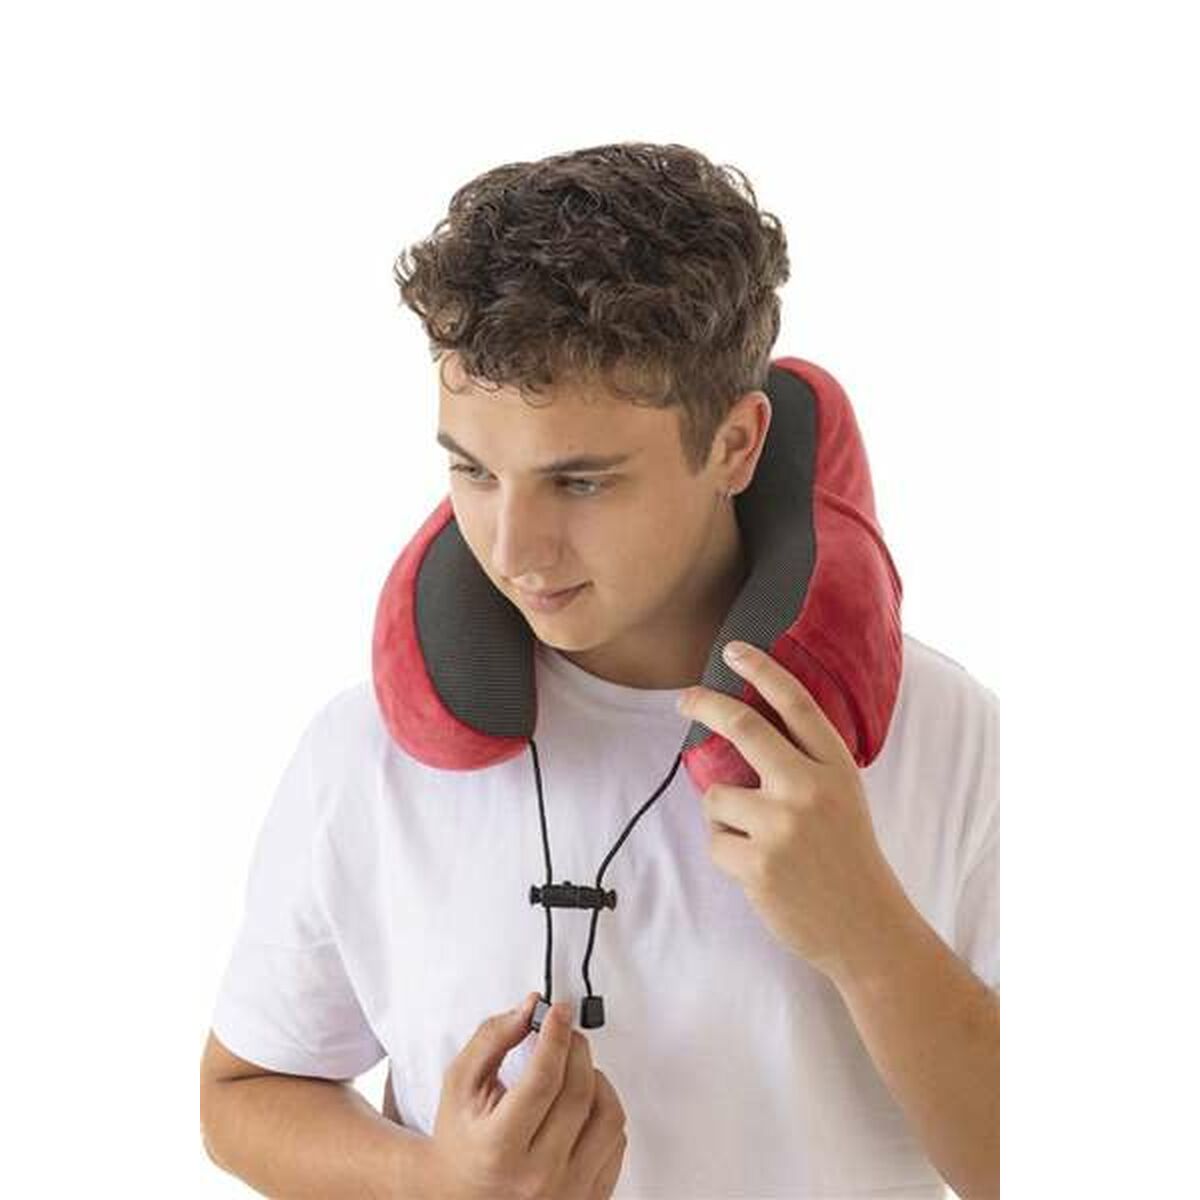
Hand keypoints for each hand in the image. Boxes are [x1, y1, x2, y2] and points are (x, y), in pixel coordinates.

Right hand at [427, 993, 627, 1199]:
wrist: (463, 1193)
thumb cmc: (462, 1139)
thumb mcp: (461, 1084)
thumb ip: (492, 1039)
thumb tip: (530, 1008)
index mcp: (499, 1148)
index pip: (543, 1080)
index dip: (555, 1036)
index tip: (559, 1011)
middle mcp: (536, 1176)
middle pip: (579, 1092)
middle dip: (575, 1048)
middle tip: (565, 1032)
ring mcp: (567, 1191)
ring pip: (608, 1116)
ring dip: (596, 1079)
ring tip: (574, 1070)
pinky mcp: (589, 1197)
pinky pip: (617, 1142)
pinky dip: (604, 1110)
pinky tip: (583, 1103)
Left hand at [676, 640, 911, 986]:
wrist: (866, 927)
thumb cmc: (848, 857)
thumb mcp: (843, 797)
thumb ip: (804, 763)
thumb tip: (737, 730)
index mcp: (835, 768)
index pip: (795, 703)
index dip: (762, 670)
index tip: (734, 651)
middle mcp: (809, 789)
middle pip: (743, 728)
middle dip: (704, 705)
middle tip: (685, 699)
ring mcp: (781, 826)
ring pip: (715, 796)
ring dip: (724, 815)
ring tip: (757, 839)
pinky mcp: (757, 863)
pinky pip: (715, 840)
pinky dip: (727, 852)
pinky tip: (758, 869)